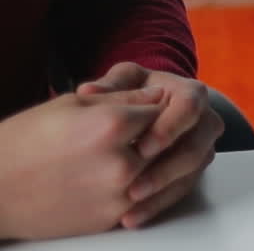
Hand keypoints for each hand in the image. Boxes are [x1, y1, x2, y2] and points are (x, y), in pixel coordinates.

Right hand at [0, 89, 163, 239]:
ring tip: (122, 153)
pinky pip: (142, 198)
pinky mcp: (112, 218)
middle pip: (166, 142)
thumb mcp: (72, 104)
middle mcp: (122, 163)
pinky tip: (111, 176)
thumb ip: (123, 98)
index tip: (146, 107)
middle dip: (158, 134)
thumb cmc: (25, 140)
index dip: (155, 106)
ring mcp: (119, 195)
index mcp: (113, 126)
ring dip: (152, 161)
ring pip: (159, 172)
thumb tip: (159, 95)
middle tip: (139, 131)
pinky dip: (137, 185)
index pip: (162, 109)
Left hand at [78, 63, 222, 227]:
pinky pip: (182, 190)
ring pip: (192, 173)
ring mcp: (201, 147)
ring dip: (162, 191)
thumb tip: (90, 90)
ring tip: (130, 204)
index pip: (190, 107)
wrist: (151, 108)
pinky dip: (158, 204)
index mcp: (191, 92)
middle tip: (136, 186)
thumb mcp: (125, 80)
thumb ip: (111, 85)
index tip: (142, 147)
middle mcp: (204, 120)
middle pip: (197, 147)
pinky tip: (134, 214)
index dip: (169, 127)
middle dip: (166, 169)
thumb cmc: (138, 91)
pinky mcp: (193, 170)